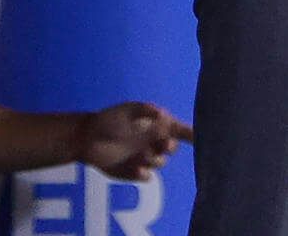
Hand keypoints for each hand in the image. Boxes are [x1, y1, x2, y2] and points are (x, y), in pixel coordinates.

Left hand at [74, 101, 193, 181]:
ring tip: (139, 155)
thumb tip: (162, 114)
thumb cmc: (109, 120)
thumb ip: (146, 111)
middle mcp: (153, 142)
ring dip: (153, 159)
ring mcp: (144, 158)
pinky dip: (144, 173)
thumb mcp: (128, 110)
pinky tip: (136, 169)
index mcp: (156, 125)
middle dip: (169, 147)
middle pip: (171, 148)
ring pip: (160, 162)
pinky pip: (147, 176)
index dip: (191, 134)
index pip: (179, 130)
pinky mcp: (134, 172)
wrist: (86, 138)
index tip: (201, 137)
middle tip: (163, 145)